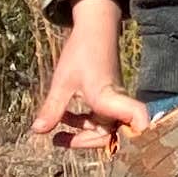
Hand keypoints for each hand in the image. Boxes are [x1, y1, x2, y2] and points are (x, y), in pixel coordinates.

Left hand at [29, 0, 148, 149]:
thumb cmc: (81, 52)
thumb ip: (52, 109)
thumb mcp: (62, 83)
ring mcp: (113, 101)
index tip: (133, 146)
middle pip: (110, 134)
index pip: (135, 117)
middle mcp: (115, 103)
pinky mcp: (109, 98)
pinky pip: (99, 118)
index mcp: (108, 98)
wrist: (95, 30)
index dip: (140, 132)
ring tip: (56, 134)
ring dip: (81, 132)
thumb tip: (37, 131)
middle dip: (84, 141)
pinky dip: (83, 121)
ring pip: (102, 128)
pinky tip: (64, 118)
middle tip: (58, 140)